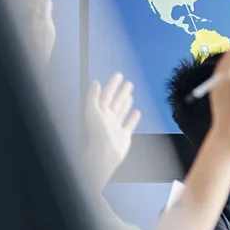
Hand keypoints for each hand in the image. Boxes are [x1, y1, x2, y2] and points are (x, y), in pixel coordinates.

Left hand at [84, 72, 140, 189]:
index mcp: (100, 112)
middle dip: (121, 91)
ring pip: (121, 111)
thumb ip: (93, 97)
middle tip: (128, 82)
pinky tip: (137, 112)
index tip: (118, 75)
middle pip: (115, 101)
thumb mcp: (93, 112)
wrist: (105, 154)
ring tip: (130, 94)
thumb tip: (95, 82)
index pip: (107, 94)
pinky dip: (133, 118)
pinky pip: (129, 124)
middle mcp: (107, 118)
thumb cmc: (97, 134)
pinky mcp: (123, 135)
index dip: (112, 84)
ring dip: (125, 102)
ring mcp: (115, 126)